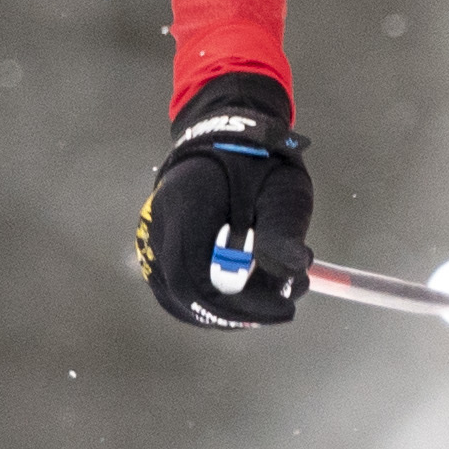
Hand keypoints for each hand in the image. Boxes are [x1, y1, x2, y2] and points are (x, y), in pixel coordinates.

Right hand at [138, 72, 312, 326]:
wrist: (227, 135)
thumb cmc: (258, 160)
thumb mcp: (281, 188)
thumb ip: (282, 229)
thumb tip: (293, 269)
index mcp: (186, 207)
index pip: (194, 279)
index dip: (238, 306)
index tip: (283, 309)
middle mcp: (160, 226)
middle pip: (184, 295)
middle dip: (238, 312)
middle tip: (281, 307)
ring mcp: (155, 238)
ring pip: (178, 297)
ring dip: (226, 310)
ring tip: (269, 297)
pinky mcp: (161, 247)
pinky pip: (177, 288)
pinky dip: (212, 301)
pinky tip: (246, 296)